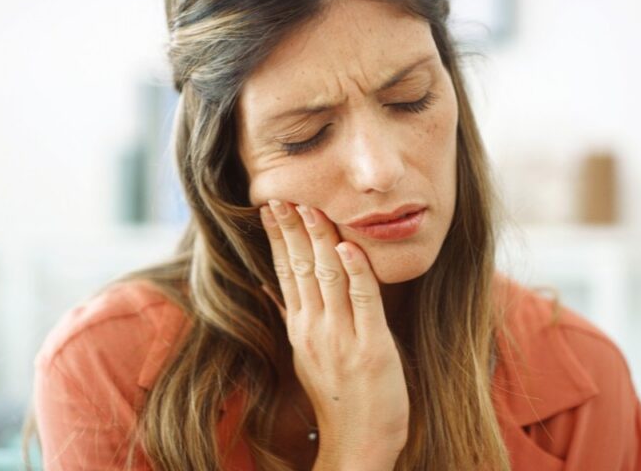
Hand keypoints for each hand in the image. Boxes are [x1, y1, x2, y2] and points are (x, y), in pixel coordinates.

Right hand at [260, 200, 408, 467]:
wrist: (357, 445)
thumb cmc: (339, 398)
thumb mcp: (307, 354)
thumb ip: (295, 316)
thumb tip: (273, 285)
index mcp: (300, 327)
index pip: (284, 272)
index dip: (278, 237)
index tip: (269, 206)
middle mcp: (314, 329)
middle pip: (300, 268)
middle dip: (291, 228)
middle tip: (283, 195)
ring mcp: (341, 338)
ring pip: (328, 276)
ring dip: (320, 239)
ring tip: (311, 208)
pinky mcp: (371, 347)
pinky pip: (363, 302)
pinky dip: (356, 271)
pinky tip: (348, 246)